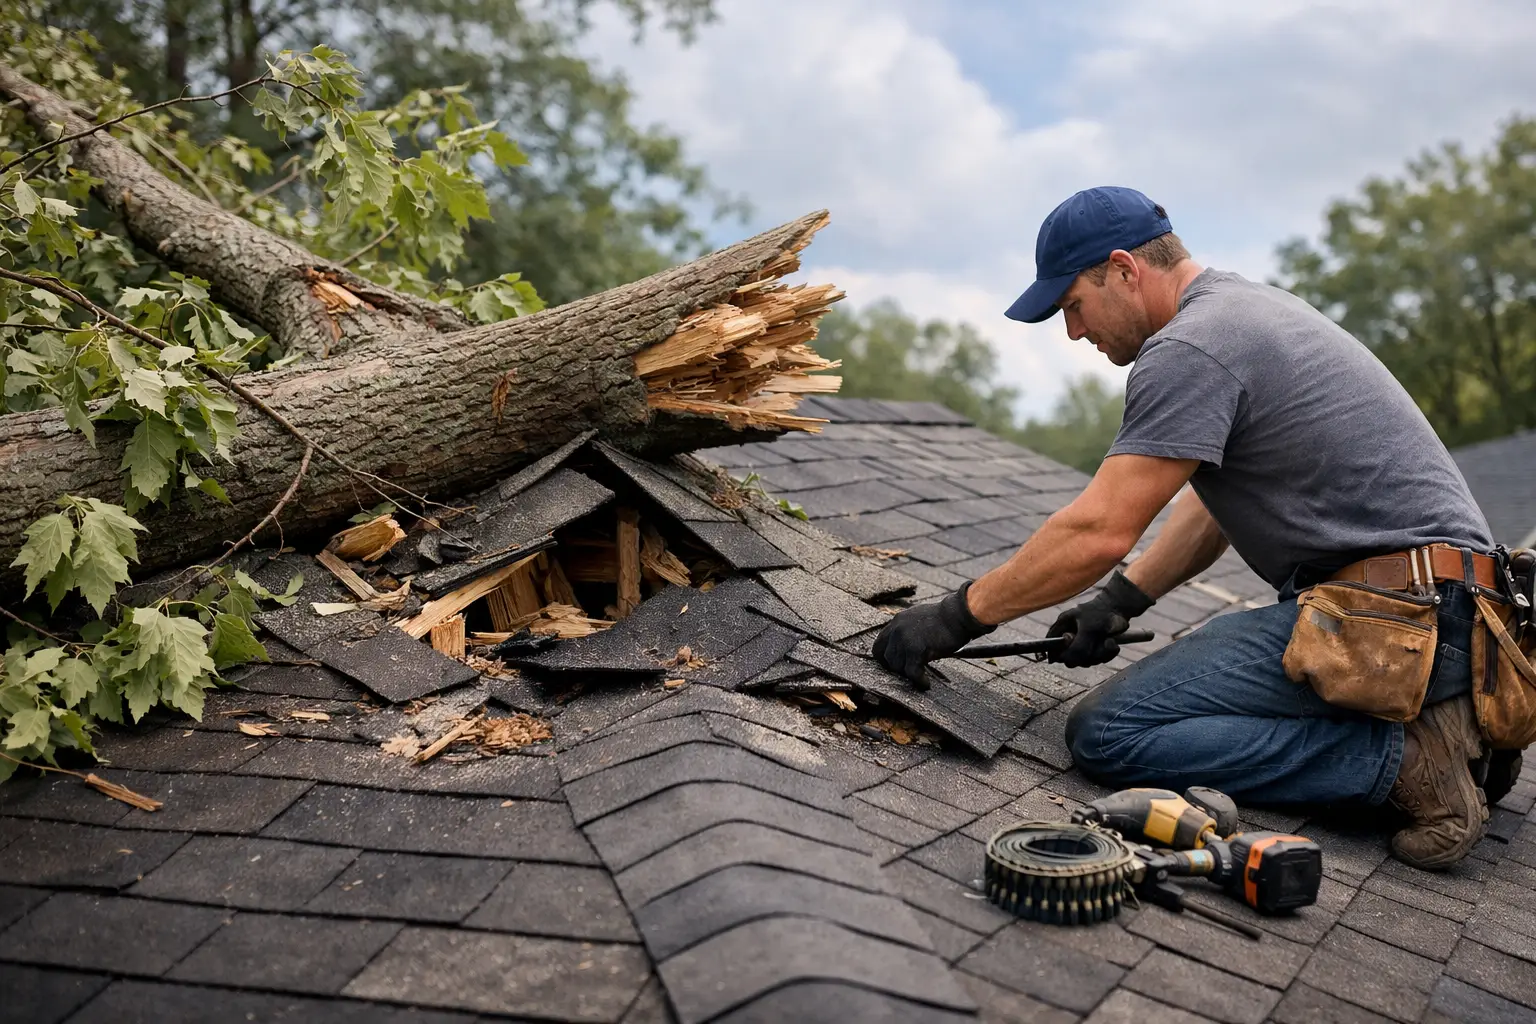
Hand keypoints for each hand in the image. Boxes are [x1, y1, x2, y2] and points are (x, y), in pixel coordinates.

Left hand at [873, 583, 994, 688]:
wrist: (958, 615)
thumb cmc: (945, 619)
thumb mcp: (919, 619)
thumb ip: (908, 631)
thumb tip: (906, 648)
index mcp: (897, 621)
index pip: (879, 644)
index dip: (884, 658)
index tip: (893, 665)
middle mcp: (897, 629)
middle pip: (886, 657)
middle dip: (896, 668)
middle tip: (909, 673)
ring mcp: (905, 639)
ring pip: (897, 666)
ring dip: (908, 675)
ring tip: (920, 679)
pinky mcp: (916, 650)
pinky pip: (912, 672)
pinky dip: (919, 681)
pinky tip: (926, 684)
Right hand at [1047, 571, 1154, 667]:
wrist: (1121, 608)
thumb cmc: (1102, 614)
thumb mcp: (1088, 630)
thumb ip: (1077, 648)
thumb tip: (1068, 662)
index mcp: (1063, 626)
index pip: (1050, 643)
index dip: (1053, 653)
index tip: (1060, 659)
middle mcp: (1070, 634)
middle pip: (1068, 657)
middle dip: (1084, 656)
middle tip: (1093, 647)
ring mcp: (1083, 642)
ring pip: (1085, 660)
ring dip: (1099, 655)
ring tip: (1107, 641)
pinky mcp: (1096, 647)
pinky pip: (1097, 659)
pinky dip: (1106, 654)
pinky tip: (1111, 643)